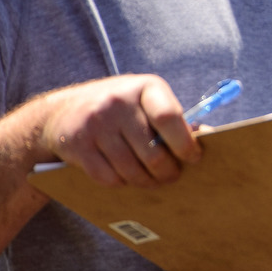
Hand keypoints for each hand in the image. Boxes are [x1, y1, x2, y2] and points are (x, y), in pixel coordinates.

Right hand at [35, 75, 199, 187]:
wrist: (61, 111)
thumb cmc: (120, 108)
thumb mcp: (146, 100)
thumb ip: (174, 118)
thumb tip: (209, 136)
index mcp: (144, 87)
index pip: (169, 117)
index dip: (185, 144)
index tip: (193, 158)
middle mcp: (118, 102)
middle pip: (152, 152)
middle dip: (167, 171)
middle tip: (173, 176)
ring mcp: (95, 123)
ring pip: (131, 169)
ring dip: (147, 181)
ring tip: (154, 180)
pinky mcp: (78, 145)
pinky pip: (109, 178)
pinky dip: (122, 183)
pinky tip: (128, 177)